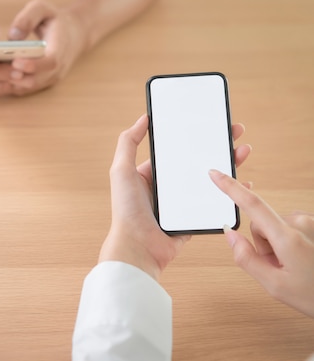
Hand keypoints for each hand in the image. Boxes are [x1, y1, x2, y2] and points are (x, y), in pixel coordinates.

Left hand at [6, 0, 87, 95]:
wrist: (73, 35)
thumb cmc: (55, 19)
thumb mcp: (44, 8)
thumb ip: (28, 17)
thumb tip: (13, 36)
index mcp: (61, 48)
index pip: (51, 62)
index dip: (33, 64)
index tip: (15, 61)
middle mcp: (57, 68)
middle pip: (35, 79)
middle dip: (12, 75)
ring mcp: (50, 79)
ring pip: (27, 86)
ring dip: (8, 81)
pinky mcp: (41, 84)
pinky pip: (24, 88)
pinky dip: (9, 83)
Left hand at [99, 115, 250, 279]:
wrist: (138, 247)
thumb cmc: (126, 210)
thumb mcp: (121, 170)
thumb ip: (128, 143)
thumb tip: (143, 118)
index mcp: (153, 175)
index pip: (178, 150)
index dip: (194, 136)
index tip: (210, 122)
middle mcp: (168, 188)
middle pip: (199, 163)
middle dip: (217, 147)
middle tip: (235, 132)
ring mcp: (183, 205)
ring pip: (211, 182)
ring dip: (229, 166)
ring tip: (243, 151)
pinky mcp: (194, 220)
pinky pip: (216, 205)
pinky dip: (231, 195)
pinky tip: (244, 185)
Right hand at [210, 171, 313, 317]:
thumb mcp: (274, 285)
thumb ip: (246, 258)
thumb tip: (231, 235)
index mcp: (287, 237)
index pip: (252, 205)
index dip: (230, 188)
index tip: (215, 174)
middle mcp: (301, 223)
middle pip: (261, 225)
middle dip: (262, 245)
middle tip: (278, 268)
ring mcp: (311, 223)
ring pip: (275, 228)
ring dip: (277, 246)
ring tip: (293, 268)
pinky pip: (290, 229)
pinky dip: (289, 244)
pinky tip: (302, 261)